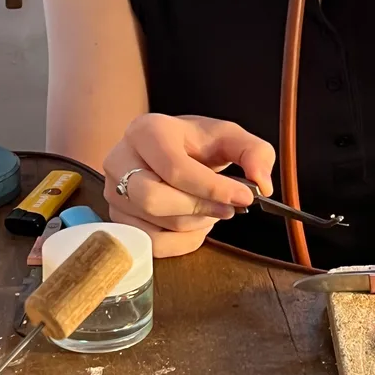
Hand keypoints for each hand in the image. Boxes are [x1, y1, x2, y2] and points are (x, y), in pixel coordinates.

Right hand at [103, 114, 275, 257]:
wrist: (167, 150)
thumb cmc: (197, 144)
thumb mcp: (229, 137)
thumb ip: (255, 153)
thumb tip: (261, 184)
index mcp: (147, 130)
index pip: (175, 168)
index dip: (212, 188)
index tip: (244, 197)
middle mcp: (120, 159)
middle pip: (154, 199)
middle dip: (198, 209)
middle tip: (227, 210)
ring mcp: (113, 191)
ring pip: (152, 224)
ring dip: (192, 225)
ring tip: (211, 212)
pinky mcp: (117, 217)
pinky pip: (149, 244)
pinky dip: (180, 243)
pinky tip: (195, 227)